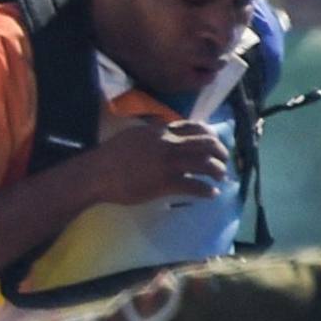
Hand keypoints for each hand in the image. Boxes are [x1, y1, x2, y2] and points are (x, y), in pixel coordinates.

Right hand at [77, 114, 233, 207]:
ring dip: (218, 171)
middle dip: (221, 153)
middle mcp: (169, 144)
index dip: (210, 135)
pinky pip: (194, 186)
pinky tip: (210, 194)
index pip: (194, 127)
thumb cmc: (111, 155)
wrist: (97, 174)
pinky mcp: (166, 183)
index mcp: (161, 132)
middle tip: (223, 162)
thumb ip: (152, 131)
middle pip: (206, 143)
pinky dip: (206, 190)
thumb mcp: (134, 134)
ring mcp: (168, 164)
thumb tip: (163, 127)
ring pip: (205, 163)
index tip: (215, 144)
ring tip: (220, 178)